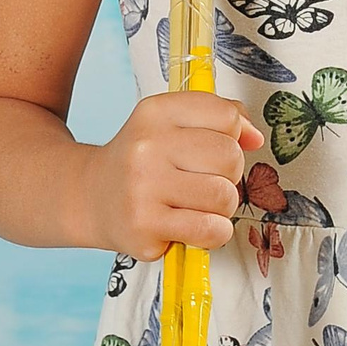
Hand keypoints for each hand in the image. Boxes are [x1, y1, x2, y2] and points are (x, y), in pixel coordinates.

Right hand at [84, 92, 264, 260]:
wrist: (91, 197)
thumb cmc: (143, 161)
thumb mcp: (172, 123)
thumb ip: (220, 118)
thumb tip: (255, 137)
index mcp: (156, 112)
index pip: (225, 116)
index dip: (231, 136)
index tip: (213, 148)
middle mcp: (147, 146)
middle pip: (230, 157)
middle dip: (228, 174)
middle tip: (203, 181)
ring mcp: (143, 188)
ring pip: (225, 196)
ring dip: (221, 207)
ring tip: (197, 205)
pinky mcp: (145, 227)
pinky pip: (211, 230)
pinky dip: (214, 233)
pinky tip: (194, 226)